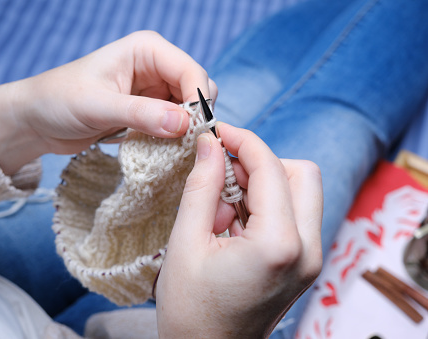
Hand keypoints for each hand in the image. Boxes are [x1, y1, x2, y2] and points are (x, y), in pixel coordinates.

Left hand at [0, 31, 216, 174]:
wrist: (38, 120)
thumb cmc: (58, 100)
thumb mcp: (97, 106)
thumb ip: (140, 114)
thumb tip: (183, 124)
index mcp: (146, 50)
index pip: (191, 71)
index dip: (197, 101)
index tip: (191, 132)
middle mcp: (155, 67)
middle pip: (198, 89)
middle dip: (195, 117)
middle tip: (182, 144)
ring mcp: (154, 90)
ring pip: (190, 110)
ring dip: (186, 130)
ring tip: (171, 150)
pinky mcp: (149, 112)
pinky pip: (176, 125)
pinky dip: (174, 139)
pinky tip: (162, 151)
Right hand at [156, 123, 322, 337]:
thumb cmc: (191, 310)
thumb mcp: (186, 243)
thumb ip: (202, 186)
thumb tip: (210, 144)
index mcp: (277, 245)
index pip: (270, 167)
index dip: (242, 140)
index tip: (217, 132)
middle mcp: (306, 250)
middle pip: (301, 173)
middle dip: (260, 163)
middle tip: (222, 174)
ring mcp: (311, 259)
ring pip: (300, 191)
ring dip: (262, 185)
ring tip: (222, 210)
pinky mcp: (305, 263)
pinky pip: (293, 214)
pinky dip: (265, 206)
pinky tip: (233, 225)